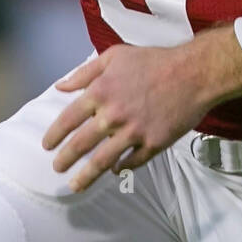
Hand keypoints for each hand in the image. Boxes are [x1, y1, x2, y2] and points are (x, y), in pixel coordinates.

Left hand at [42, 42, 215, 193]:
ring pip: (103, 161)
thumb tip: (61, 86)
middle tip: (57, 168)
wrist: (194, 73)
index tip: (47, 145)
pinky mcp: (153, 143)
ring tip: (75, 185)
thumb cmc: (154, 61)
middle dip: (65, 159)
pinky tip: (116, 171)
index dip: (55, 134)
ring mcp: (133, 132)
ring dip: (87, 176)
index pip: (68, 119)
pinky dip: (122, 168)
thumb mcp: (115, 56)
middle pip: (81, 145)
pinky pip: (133, 162)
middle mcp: (113, 115)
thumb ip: (85, 72)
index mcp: (100, 92)